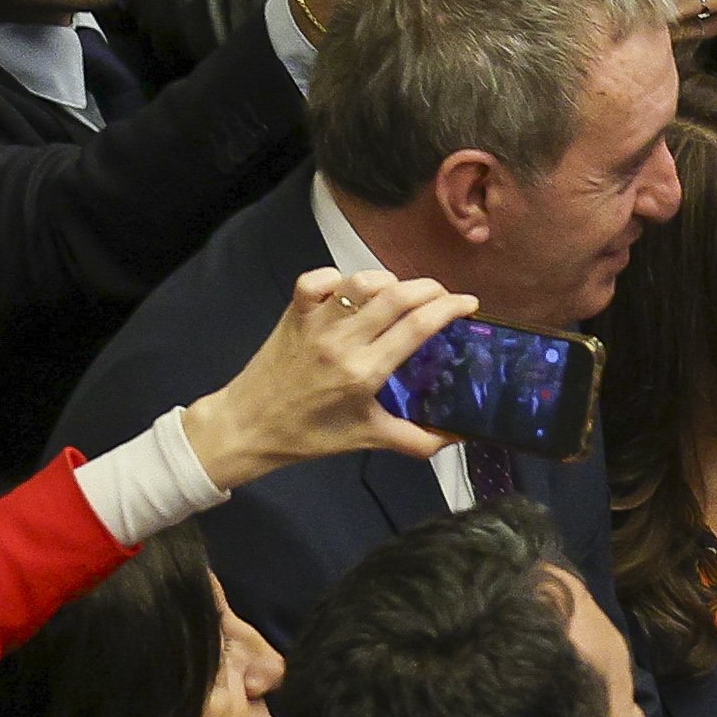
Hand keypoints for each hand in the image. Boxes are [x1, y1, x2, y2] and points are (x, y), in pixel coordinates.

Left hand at [178, 269, 472, 486]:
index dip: (450, 308)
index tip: (469, 305)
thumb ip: (418, 439)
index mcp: (364, 372)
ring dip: (390, 280)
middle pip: (397, 296)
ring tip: (402, 292)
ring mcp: (315, 323)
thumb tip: (461, 436)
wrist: (247, 427)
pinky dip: (339, 277)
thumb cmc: (310, 435)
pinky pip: (317, 280)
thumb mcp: (368, 439)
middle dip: (431, 289)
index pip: (418, 326)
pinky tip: (351, 290)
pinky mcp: (294, 313)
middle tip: (444, 297)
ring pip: (361, 283)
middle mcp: (342, 342)